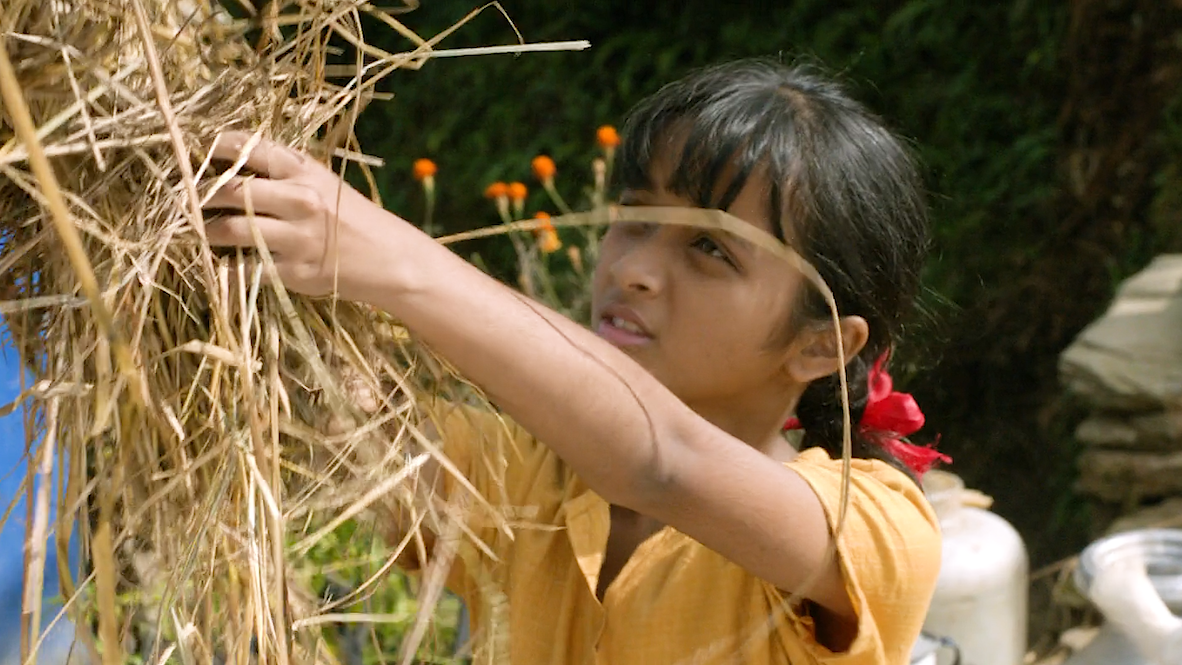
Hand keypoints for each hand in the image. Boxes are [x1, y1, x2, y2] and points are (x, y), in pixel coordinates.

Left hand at [202, 131, 399, 298]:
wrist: (389, 258)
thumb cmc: (351, 216)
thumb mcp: (323, 182)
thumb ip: (284, 170)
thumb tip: (231, 158)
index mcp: (304, 172)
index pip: (249, 149)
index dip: (214, 147)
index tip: (192, 151)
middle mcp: (299, 200)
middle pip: (231, 190)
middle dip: (199, 195)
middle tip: (183, 199)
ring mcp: (297, 238)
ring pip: (231, 230)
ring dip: (206, 232)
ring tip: (197, 231)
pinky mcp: (295, 272)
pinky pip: (245, 271)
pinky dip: (223, 269)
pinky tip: (216, 265)